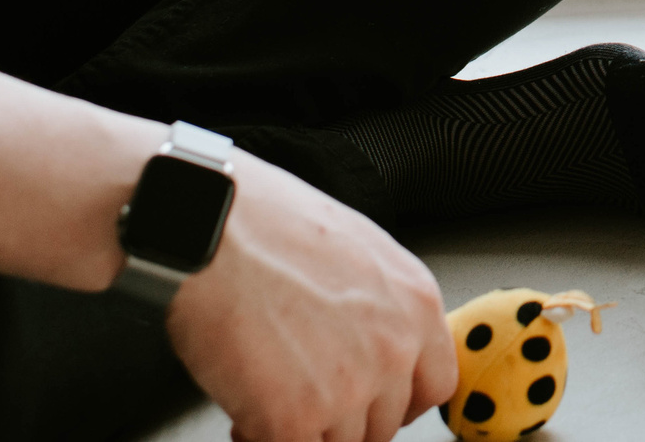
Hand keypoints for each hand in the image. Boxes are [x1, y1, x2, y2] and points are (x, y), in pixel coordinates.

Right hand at [166, 158, 455, 441]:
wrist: (208, 230)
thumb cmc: (265, 224)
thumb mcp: (355, 250)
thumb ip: (376, 304)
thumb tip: (365, 340)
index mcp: (416, 303)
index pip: (436, 384)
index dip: (399, 401)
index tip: (374, 403)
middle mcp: (394, 349)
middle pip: (385, 423)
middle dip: (344, 418)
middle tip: (306, 398)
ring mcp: (349, 388)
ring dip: (304, 431)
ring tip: (268, 400)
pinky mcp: (296, 418)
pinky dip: (263, 440)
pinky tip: (245, 417)